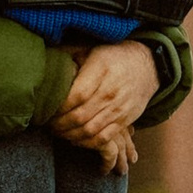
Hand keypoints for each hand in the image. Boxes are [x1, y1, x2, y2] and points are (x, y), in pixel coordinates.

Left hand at [51, 39, 160, 177]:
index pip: (76, 95)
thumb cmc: (113, 56)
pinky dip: (88, 143)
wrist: (147, 65)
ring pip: (90, 130)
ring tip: (59, 133)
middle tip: (48, 125)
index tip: (47, 110)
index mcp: (100, 71)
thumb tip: (46, 62)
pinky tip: (76, 140)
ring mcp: (119, 108)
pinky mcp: (125, 120)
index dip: (59, 107)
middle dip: (60, 125)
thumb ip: (70, 56)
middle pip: (80, 116)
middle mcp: (110, 91)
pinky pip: (105, 138)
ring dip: (71, 136)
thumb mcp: (91, 49)